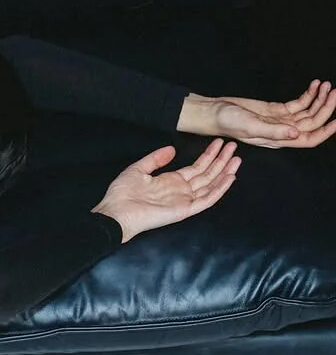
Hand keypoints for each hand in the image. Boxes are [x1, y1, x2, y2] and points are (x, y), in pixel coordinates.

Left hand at [92, 138, 239, 242]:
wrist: (116, 212)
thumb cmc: (123, 193)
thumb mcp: (138, 169)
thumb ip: (156, 159)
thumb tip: (172, 149)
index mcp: (171, 181)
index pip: (196, 167)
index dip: (208, 155)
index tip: (219, 142)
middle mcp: (181, 191)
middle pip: (207, 174)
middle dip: (221, 160)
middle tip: (234, 145)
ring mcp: (185, 200)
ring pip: (210, 185)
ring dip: (225, 172)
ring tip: (237, 158)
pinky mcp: (185, 210)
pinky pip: (206, 199)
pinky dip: (219, 189)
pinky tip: (230, 177)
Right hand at [210, 79, 335, 148]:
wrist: (214, 112)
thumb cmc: (227, 122)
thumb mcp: (249, 126)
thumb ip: (273, 131)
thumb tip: (296, 133)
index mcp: (278, 139)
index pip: (310, 139)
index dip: (326, 131)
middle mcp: (283, 131)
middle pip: (312, 122)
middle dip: (325, 107)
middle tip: (333, 92)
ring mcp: (281, 120)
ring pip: (308, 111)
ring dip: (319, 99)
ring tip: (325, 85)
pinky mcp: (277, 109)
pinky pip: (299, 103)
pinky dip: (309, 94)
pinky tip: (314, 85)